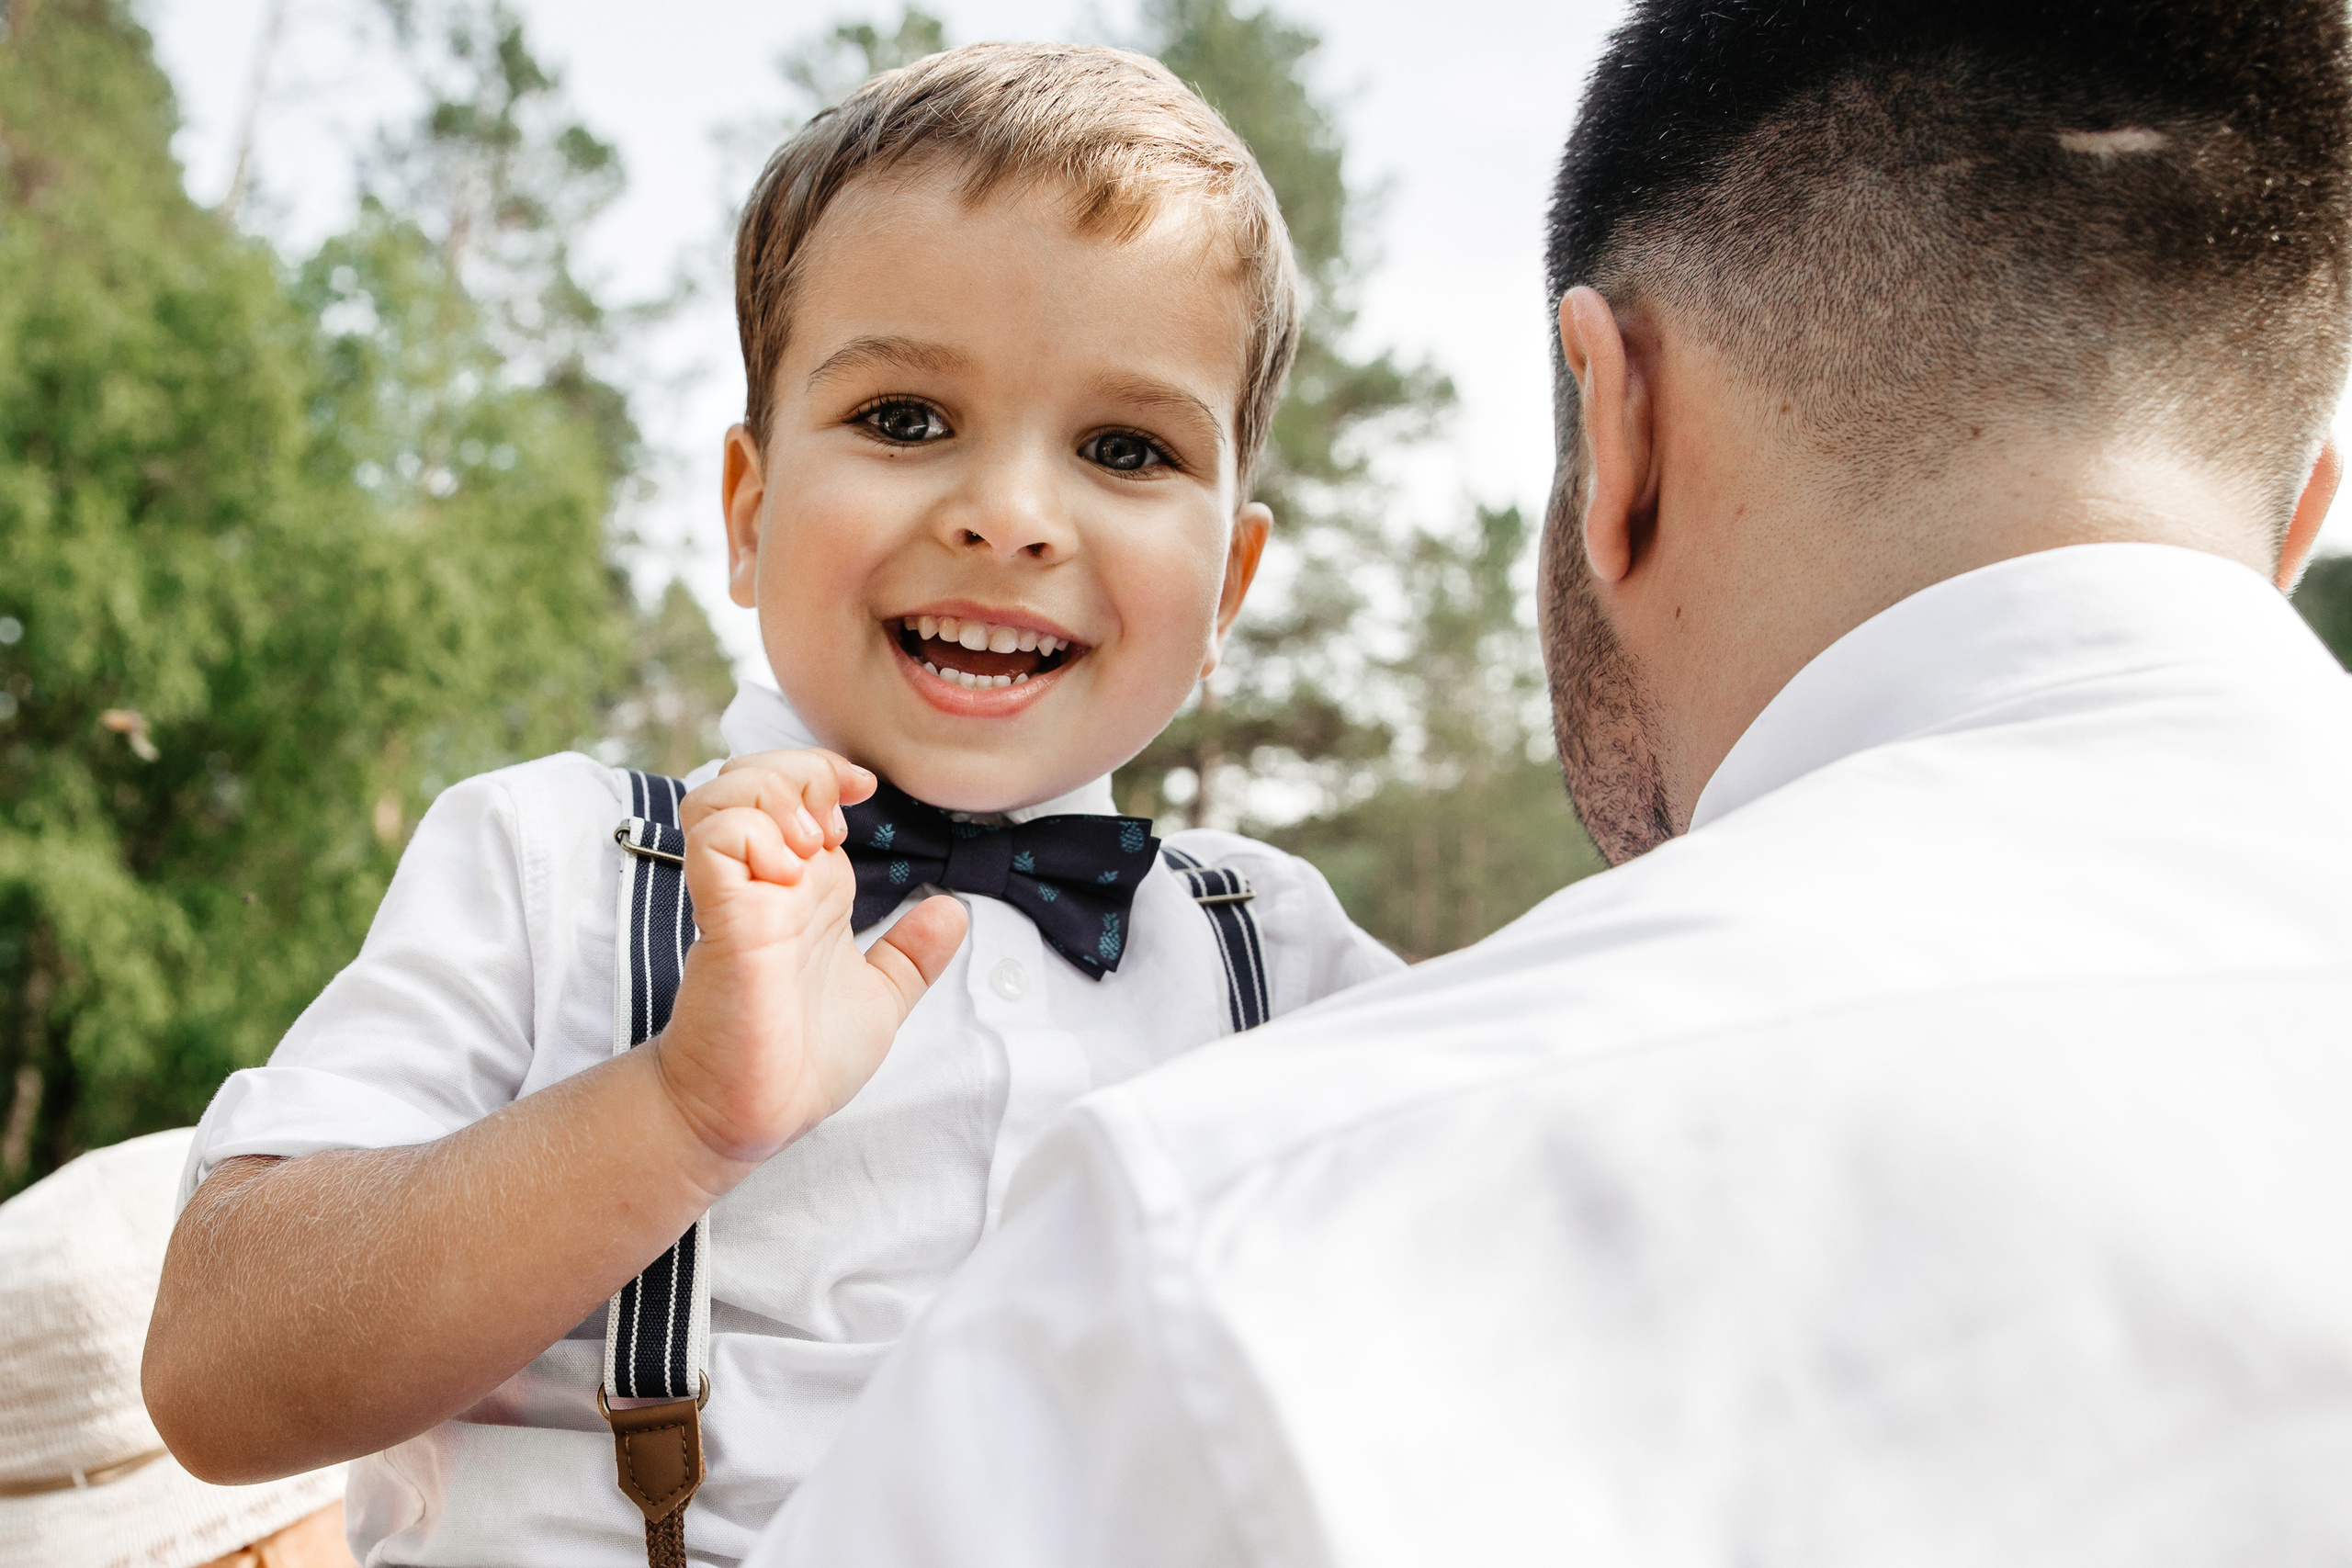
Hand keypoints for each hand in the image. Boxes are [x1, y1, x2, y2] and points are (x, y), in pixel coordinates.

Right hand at [657, 750, 967, 1175]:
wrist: (756, 1116)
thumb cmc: (802, 1063)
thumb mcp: (879, 1000)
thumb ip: (911, 954)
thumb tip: (953, 910)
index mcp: (806, 888)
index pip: (794, 790)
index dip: (825, 772)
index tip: (863, 795)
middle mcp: (769, 881)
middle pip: (752, 775)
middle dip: (798, 770)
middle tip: (835, 818)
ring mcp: (741, 896)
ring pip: (722, 796)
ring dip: (771, 795)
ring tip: (811, 841)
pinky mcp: (725, 921)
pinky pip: (716, 842)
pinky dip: (752, 834)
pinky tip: (788, 869)